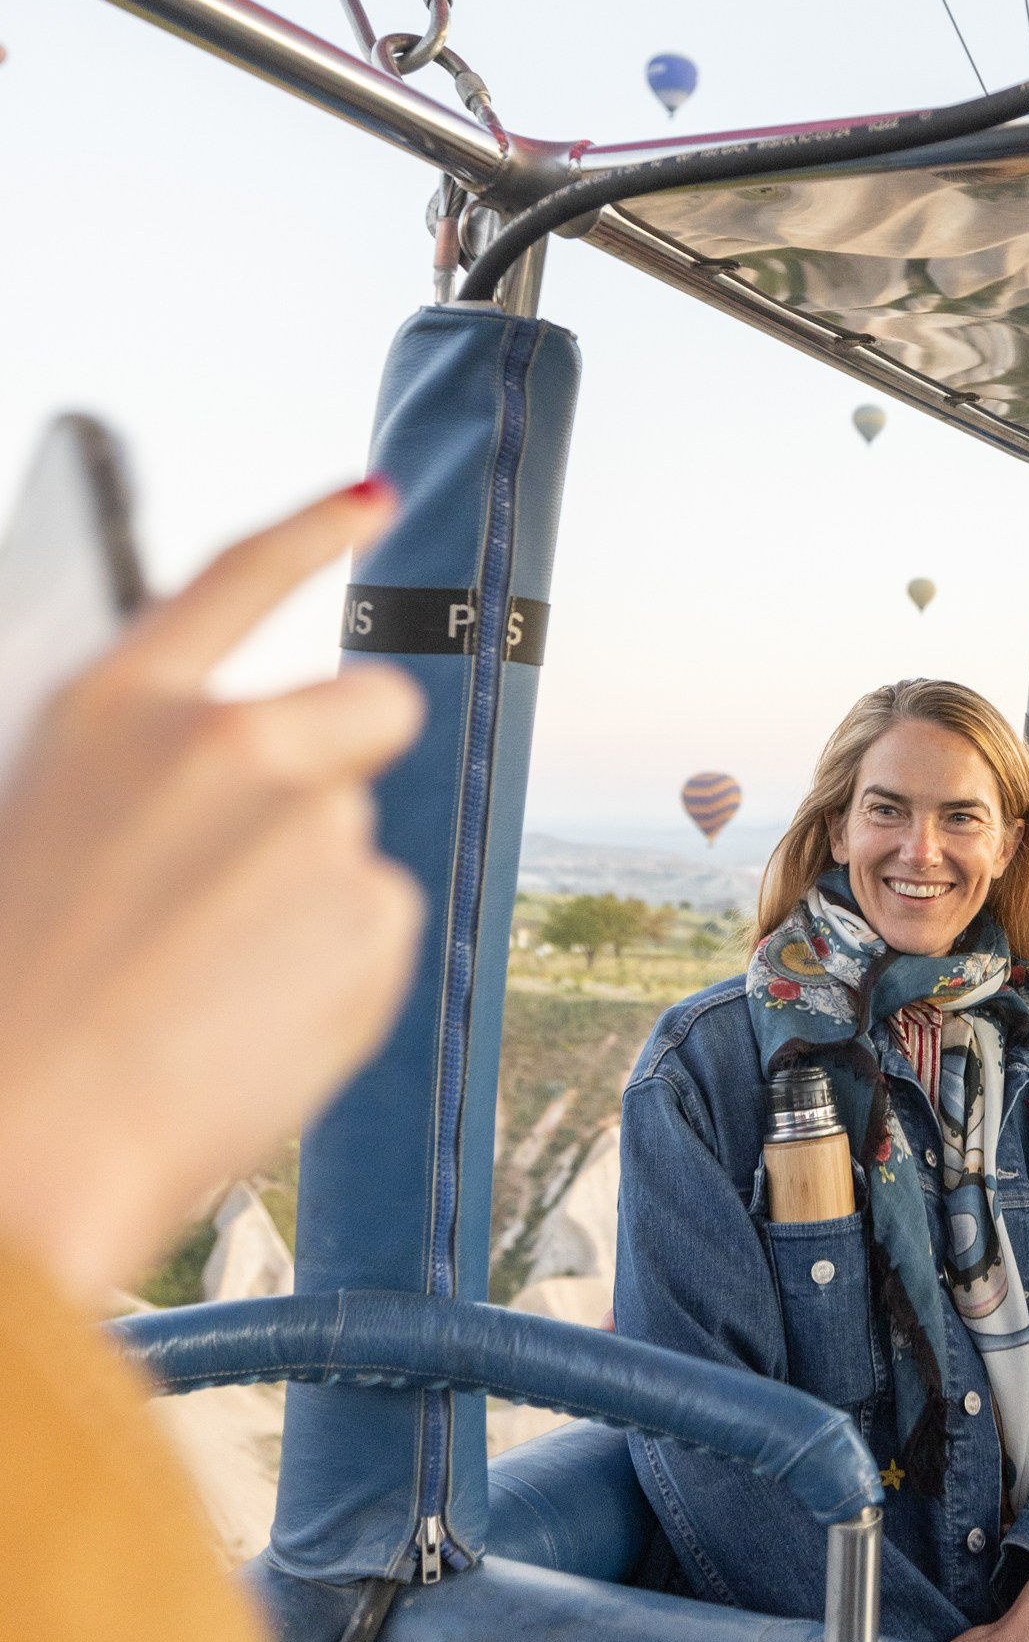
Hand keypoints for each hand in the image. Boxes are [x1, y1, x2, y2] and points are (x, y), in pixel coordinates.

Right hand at [0, 482, 425, 1303]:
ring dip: (310, 897)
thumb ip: (148, 779)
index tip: (372, 498)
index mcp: (113, 707)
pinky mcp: (372, 921)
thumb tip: (251, 773)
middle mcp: (229, 741)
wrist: (19, 1144)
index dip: (308, 530)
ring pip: (356, 843)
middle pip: (372, 708)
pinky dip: (333, 973)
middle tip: (264, 860)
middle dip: (346, 761)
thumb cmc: (10, 996)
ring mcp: (313, 827)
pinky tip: (244, 1028)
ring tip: (202, 985)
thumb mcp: (43, 829)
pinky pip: (378, 930)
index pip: (231, 577)